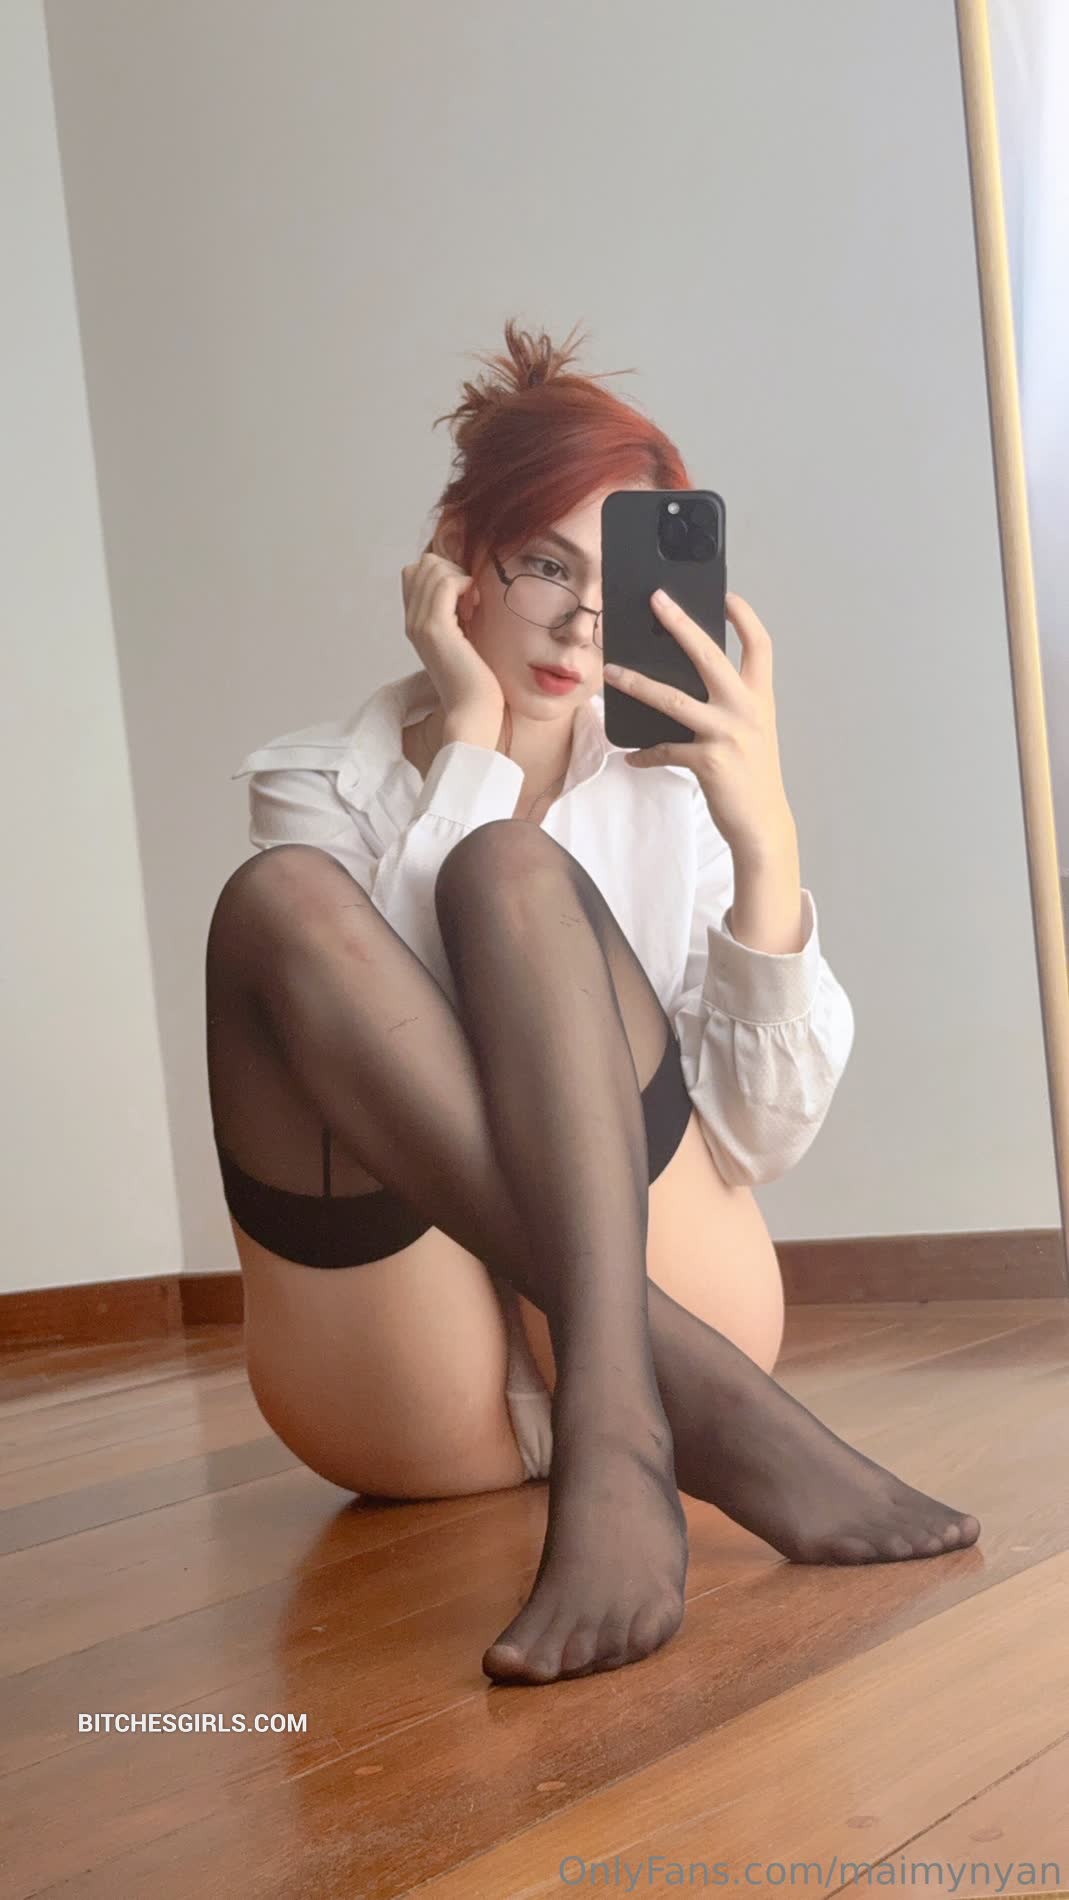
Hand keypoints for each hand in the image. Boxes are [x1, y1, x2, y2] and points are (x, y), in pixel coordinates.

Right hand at [400, 550, 503, 728]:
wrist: (472, 710)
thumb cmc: (475, 681)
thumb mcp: (463, 640)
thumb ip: (457, 616)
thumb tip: (468, 589)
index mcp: (416, 624)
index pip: (415, 572)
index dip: (443, 572)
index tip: (465, 597)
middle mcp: (412, 622)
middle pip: (422, 564)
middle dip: (452, 569)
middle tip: (471, 599)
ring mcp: (420, 624)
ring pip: (432, 568)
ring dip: (460, 576)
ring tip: (474, 604)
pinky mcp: (435, 629)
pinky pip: (445, 583)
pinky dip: (465, 583)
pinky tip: (475, 605)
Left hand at [602, 591, 794, 852]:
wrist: (763, 822)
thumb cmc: (753, 774)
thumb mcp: (752, 730)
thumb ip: (729, 704)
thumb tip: (686, 682)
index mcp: (760, 698)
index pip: (760, 645)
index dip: (745, 617)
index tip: (727, 596)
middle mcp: (746, 710)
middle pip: (710, 655)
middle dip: (681, 624)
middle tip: (657, 600)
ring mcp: (727, 734)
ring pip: (673, 699)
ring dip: (637, 684)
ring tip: (611, 672)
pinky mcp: (708, 761)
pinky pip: (665, 750)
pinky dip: (645, 753)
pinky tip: (631, 756)